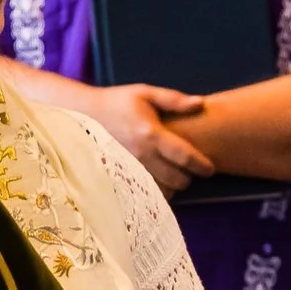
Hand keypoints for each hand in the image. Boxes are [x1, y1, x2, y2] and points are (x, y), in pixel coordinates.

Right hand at [88, 82, 215, 193]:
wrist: (80, 115)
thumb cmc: (117, 102)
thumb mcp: (145, 93)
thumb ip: (174, 100)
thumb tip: (201, 103)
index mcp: (151, 134)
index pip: (185, 157)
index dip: (202, 166)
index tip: (210, 169)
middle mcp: (141, 156)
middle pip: (177, 179)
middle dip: (188, 177)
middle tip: (189, 170)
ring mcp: (128, 170)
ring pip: (161, 192)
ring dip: (172, 187)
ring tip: (172, 176)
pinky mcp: (117, 179)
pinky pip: (142, 196)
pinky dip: (154, 193)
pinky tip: (156, 183)